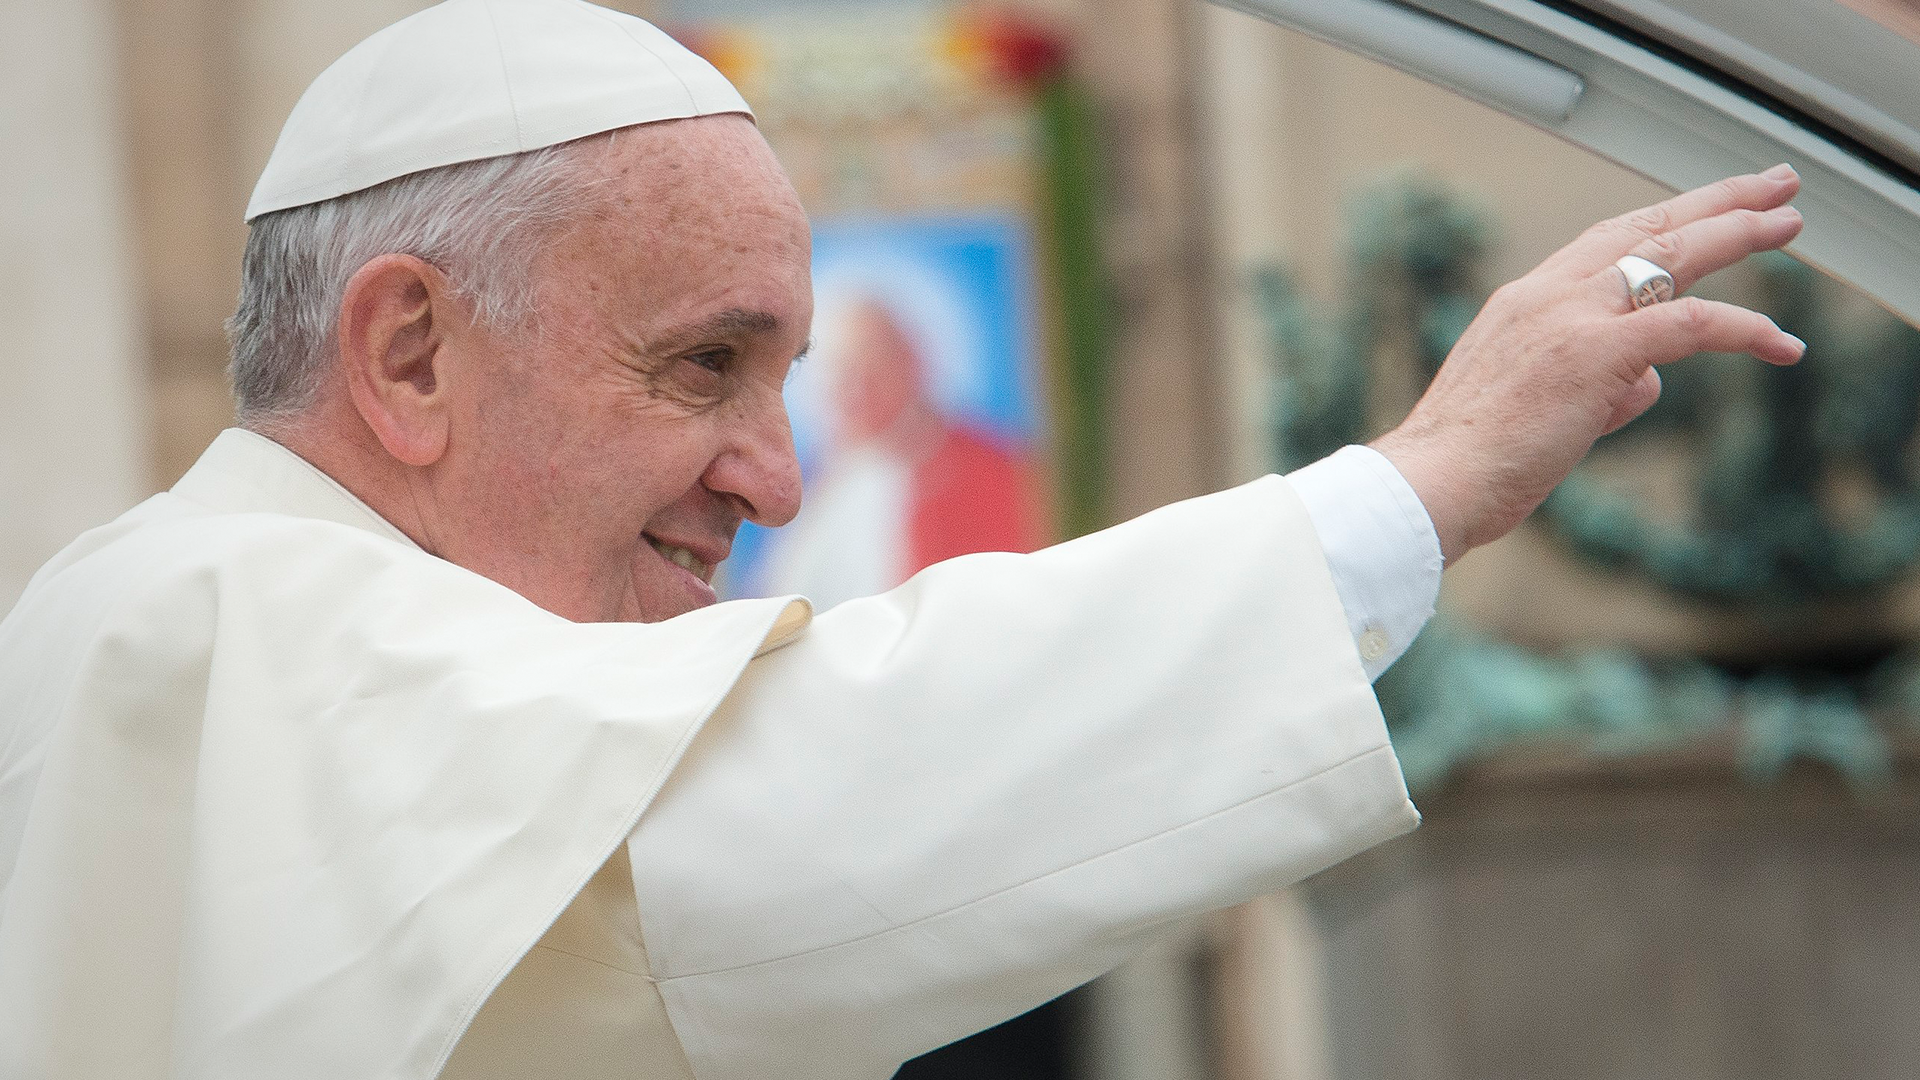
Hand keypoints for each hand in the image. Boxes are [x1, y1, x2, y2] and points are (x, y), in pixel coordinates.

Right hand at [1370, 165, 1807, 565]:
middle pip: (1646, 227)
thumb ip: (1596, 385)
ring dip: (1739, 234)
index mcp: (1524, 302)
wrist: (1429, 482)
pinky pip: (1688, 324)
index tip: (1707, 207)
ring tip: (1791, 223)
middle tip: (1773, 184)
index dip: (1664, 219)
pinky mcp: (1595, 353)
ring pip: (1672, 254)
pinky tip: (1783, 344)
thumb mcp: (1536, 409)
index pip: (1606, 242)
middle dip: (1716, 201)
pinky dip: (1743, 328)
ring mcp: (1570, 317)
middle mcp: (1546, 293)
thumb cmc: (1469, 463)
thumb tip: (1645, 385)